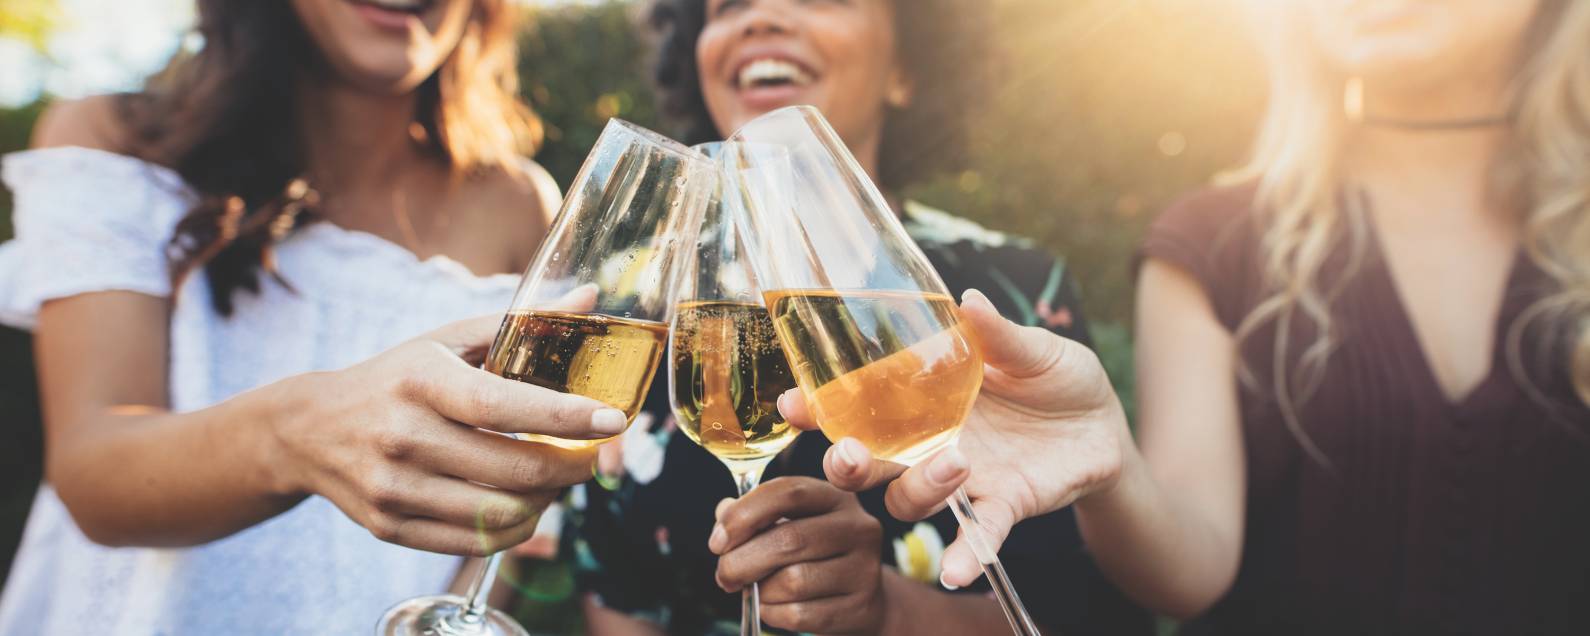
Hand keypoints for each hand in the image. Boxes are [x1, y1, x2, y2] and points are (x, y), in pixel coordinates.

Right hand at [272, 286, 617, 555]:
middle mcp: (404, 436)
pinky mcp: (390, 527)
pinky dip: (517, 529)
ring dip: (548, 500)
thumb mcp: (448, 340)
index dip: (565, 416)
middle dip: (573, 466)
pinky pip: (477, 543)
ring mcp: (394, 488)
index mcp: (422, 381)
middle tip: (595, 455)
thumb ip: (523, 324)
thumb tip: (592, 298)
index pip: (503, 405)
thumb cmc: (398, 377)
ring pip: (502, 514)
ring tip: (557, 479)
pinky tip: (526, 505)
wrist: (307, 429)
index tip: (613, 419)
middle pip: (514, 469)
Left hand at [710, 477, 884, 634]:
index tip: (718, 541)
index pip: (787, 491)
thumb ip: (753, 515)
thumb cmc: (813, 554)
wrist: (861, 597)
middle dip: (741, 561)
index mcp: (835, 496)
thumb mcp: (789, 523)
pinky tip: (772, 607)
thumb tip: (724, 513)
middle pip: (789, 540)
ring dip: (760, 591)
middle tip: (725, 575)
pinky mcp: (860, 606)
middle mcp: (857, 527)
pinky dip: (773, 613)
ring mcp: (864, 568)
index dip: (745, 514)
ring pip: (793, 581)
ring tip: (756, 591)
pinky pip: (800, 615)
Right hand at [780, 288, 1129, 586]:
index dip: (821, 406)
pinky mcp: (1003, 505)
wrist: (1107, 426)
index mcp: (925, 397)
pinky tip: (953, 573)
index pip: (859, 404)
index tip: (794, 403)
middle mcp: (930, 442)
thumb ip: (997, 335)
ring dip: (919, 488)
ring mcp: (962, 479)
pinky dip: (964, 555)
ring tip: (956, 461)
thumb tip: (966, 298)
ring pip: (910, 499)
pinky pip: (976, 535)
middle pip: (867, 462)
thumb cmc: (1059, 379)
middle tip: (847, 455)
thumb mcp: (1034, 349)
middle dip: (845, 464)